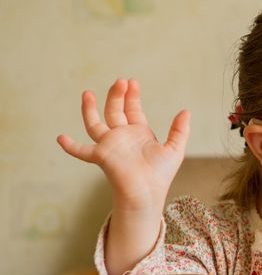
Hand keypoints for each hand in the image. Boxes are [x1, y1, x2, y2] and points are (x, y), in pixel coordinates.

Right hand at [57, 79, 190, 212]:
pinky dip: (71, 147)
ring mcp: (110, 146)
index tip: (132, 81)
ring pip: (95, 124)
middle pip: (115, 111)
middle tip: (121, 81)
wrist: (149, 193)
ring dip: (90, 109)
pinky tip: (60, 138)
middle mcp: (122, 137)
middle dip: (117, 96)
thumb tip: (186, 111)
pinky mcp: (101, 156)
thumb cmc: (161, 175)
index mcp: (139, 133)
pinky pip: (82, 151)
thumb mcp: (174, 149)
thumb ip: (180, 130)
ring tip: (88, 93)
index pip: (132, 110)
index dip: (132, 96)